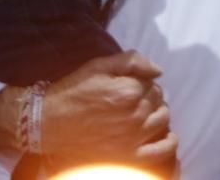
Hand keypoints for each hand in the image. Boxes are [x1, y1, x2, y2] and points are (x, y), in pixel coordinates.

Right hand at [42, 51, 176, 168]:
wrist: (50, 123)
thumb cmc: (73, 92)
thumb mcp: (98, 66)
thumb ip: (131, 61)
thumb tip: (158, 70)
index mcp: (128, 91)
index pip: (152, 82)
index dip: (142, 81)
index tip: (130, 84)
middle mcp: (135, 115)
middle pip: (158, 100)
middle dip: (149, 96)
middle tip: (132, 99)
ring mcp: (135, 138)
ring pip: (163, 120)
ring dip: (157, 114)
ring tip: (143, 114)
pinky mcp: (132, 157)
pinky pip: (163, 150)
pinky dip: (169, 142)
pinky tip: (164, 136)